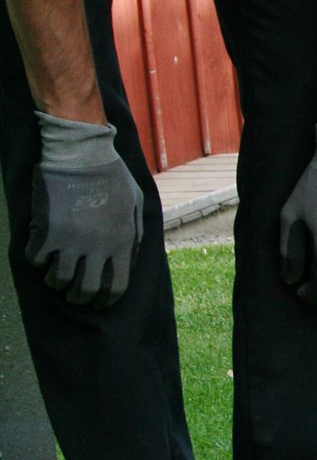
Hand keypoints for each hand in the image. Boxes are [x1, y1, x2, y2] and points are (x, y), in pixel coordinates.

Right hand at [27, 112, 143, 307]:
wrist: (83, 155)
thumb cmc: (112, 177)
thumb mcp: (136, 206)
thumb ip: (134, 235)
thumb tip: (130, 262)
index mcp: (123, 241)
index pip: (117, 287)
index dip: (106, 301)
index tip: (98, 304)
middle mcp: (98, 246)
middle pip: (86, 290)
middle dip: (79, 297)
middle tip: (74, 294)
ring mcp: (71, 240)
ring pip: (58, 281)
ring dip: (56, 283)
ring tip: (56, 276)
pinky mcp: (47, 231)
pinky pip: (36, 261)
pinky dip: (38, 263)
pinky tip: (42, 254)